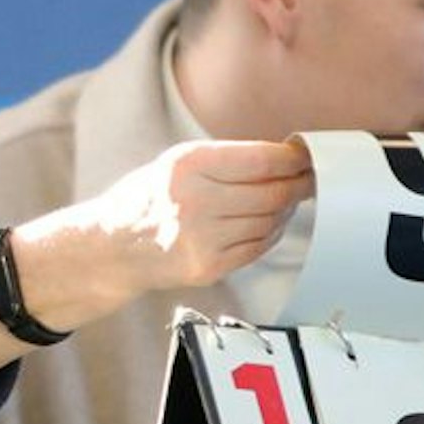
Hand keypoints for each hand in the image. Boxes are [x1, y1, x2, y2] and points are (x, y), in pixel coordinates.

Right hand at [0, 140, 310, 392]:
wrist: (112, 247)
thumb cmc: (149, 198)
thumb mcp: (178, 163)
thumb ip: (228, 161)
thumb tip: (286, 160)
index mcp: (188, 165)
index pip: (261, 159)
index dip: (293, 159)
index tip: (308, 156)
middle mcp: (195, 201)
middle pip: (272, 193)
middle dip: (298, 185)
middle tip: (311, 179)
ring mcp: (202, 238)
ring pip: (269, 221)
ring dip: (284, 210)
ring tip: (285, 199)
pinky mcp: (208, 267)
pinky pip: (258, 247)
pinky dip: (269, 233)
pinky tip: (265, 223)